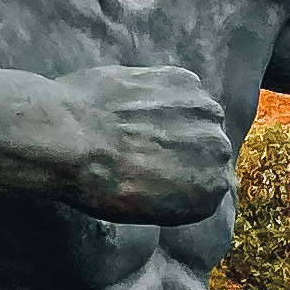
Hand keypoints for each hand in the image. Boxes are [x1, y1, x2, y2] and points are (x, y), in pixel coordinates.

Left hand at [51, 64, 234, 222]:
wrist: (71, 137)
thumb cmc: (99, 184)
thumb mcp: (144, 209)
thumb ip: (175, 192)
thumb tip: (173, 176)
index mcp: (211, 191)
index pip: (209, 182)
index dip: (183, 175)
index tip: (160, 171)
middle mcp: (219, 152)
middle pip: (209, 146)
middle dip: (185, 145)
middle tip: (146, 145)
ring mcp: (206, 112)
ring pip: (198, 114)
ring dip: (177, 116)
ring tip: (138, 120)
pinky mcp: (186, 80)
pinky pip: (182, 88)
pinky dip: (162, 92)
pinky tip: (134, 100)